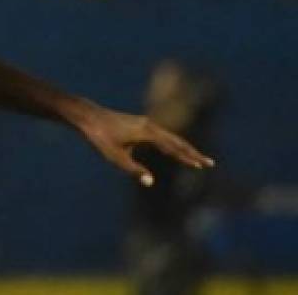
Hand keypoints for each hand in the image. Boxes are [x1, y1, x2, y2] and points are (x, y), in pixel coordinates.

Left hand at [75, 104, 213, 186]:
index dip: (186, 158)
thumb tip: (150, 182)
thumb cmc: (100, 137)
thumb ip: (133, 169)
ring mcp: (145, 123)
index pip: (172, 147)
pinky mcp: (140, 124)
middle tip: (209, 163)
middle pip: (176, 140)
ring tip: (196, 159)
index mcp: (146, 132)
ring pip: (170, 137)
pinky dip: (172, 143)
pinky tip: (173, 151)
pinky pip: (161, 135)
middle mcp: (149, 125)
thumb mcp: (115, 157)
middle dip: (192, 153)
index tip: (201, 166)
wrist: (88, 117)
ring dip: (184, 148)